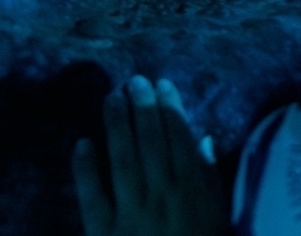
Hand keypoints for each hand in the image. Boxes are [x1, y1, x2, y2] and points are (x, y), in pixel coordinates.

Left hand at [72, 76, 230, 235]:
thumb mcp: (218, 215)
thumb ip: (209, 177)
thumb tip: (202, 138)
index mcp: (192, 190)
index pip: (180, 140)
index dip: (170, 109)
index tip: (163, 84)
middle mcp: (162, 194)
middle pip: (151, 143)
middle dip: (143, 108)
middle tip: (134, 80)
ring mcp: (131, 212)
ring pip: (123, 160)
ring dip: (117, 126)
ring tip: (111, 98)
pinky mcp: (104, 231)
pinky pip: (93, 196)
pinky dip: (86, 169)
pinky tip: (82, 143)